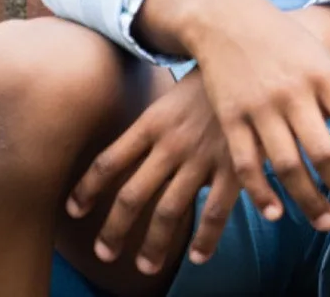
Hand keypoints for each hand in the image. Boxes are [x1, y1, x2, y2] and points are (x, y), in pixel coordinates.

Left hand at [66, 68, 236, 274]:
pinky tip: (196, 257)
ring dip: (153, 245)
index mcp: (153, 122)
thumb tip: (132, 151)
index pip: (109, 162)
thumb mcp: (174, 95)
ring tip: (143, 267)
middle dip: (114, 230)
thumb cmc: (213, 79)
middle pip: (132, 196)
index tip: (73, 211)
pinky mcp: (234, 168)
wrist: (256, 62)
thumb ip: (154, 125)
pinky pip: (215, 213)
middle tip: (104, 254)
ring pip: (167, 212)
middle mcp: (172, 144)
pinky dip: (205, 240)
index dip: (87, 190)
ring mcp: (202, 157)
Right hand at [181, 0, 329, 232]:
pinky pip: (247, 164)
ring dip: (309, 201)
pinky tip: (276, 213)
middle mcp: (293, 91)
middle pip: (324, 152)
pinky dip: (261, 193)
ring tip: (326, 223)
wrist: (229, 20)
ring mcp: (259, 106)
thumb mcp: (324, 62)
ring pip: (287, 166)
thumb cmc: (288, 44)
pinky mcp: (230, 117)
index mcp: (324, 74)